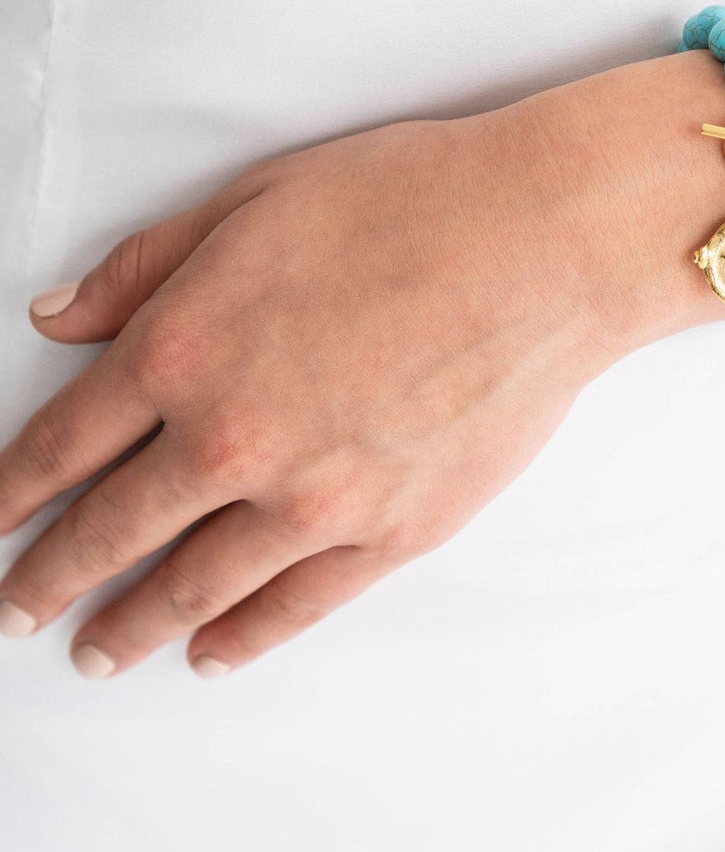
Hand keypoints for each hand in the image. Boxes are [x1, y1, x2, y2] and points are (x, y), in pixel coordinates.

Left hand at [0, 55, 724, 678]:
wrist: (545, 239)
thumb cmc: (414, 199)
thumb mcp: (257, 199)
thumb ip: (148, 267)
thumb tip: (62, 317)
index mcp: (184, 346)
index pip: (62, 444)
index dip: (9, 491)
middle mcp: (231, 439)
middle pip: (109, 533)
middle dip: (48, 578)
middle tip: (17, 610)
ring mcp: (312, 499)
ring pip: (191, 589)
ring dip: (129, 627)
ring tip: (97, 652)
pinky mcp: (390, 533)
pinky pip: (293, 606)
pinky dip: (240, 639)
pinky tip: (209, 652)